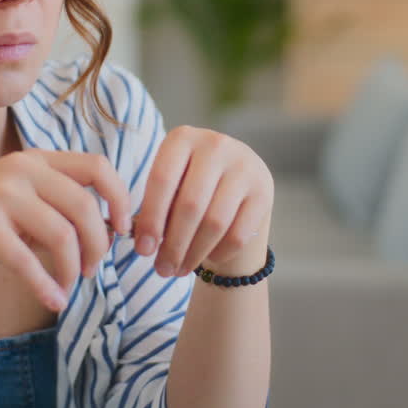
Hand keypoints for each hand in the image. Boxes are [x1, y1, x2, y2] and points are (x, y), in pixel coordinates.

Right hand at [0, 150, 131, 312]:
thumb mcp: (23, 207)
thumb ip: (60, 211)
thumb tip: (110, 234)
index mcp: (36, 159)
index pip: (97, 166)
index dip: (121, 197)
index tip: (124, 229)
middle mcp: (21, 168)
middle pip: (84, 205)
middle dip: (98, 244)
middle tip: (93, 269)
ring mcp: (0, 193)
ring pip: (62, 234)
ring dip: (73, 268)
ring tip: (69, 286)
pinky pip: (27, 260)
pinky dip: (46, 285)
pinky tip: (54, 301)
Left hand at [133, 126, 273, 277]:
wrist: (234, 186)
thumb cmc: (188, 188)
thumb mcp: (169, 186)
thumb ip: (155, 208)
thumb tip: (145, 246)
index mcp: (183, 137)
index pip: (162, 180)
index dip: (150, 219)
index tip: (143, 251)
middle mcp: (216, 144)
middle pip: (190, 205)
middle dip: (173, 245)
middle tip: (162, 270)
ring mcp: (244, 165)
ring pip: (214, 222)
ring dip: (193, 254)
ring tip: (179, 270)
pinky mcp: (264, 190)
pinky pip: (238, 233)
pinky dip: (219, 253)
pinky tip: (208, 259)